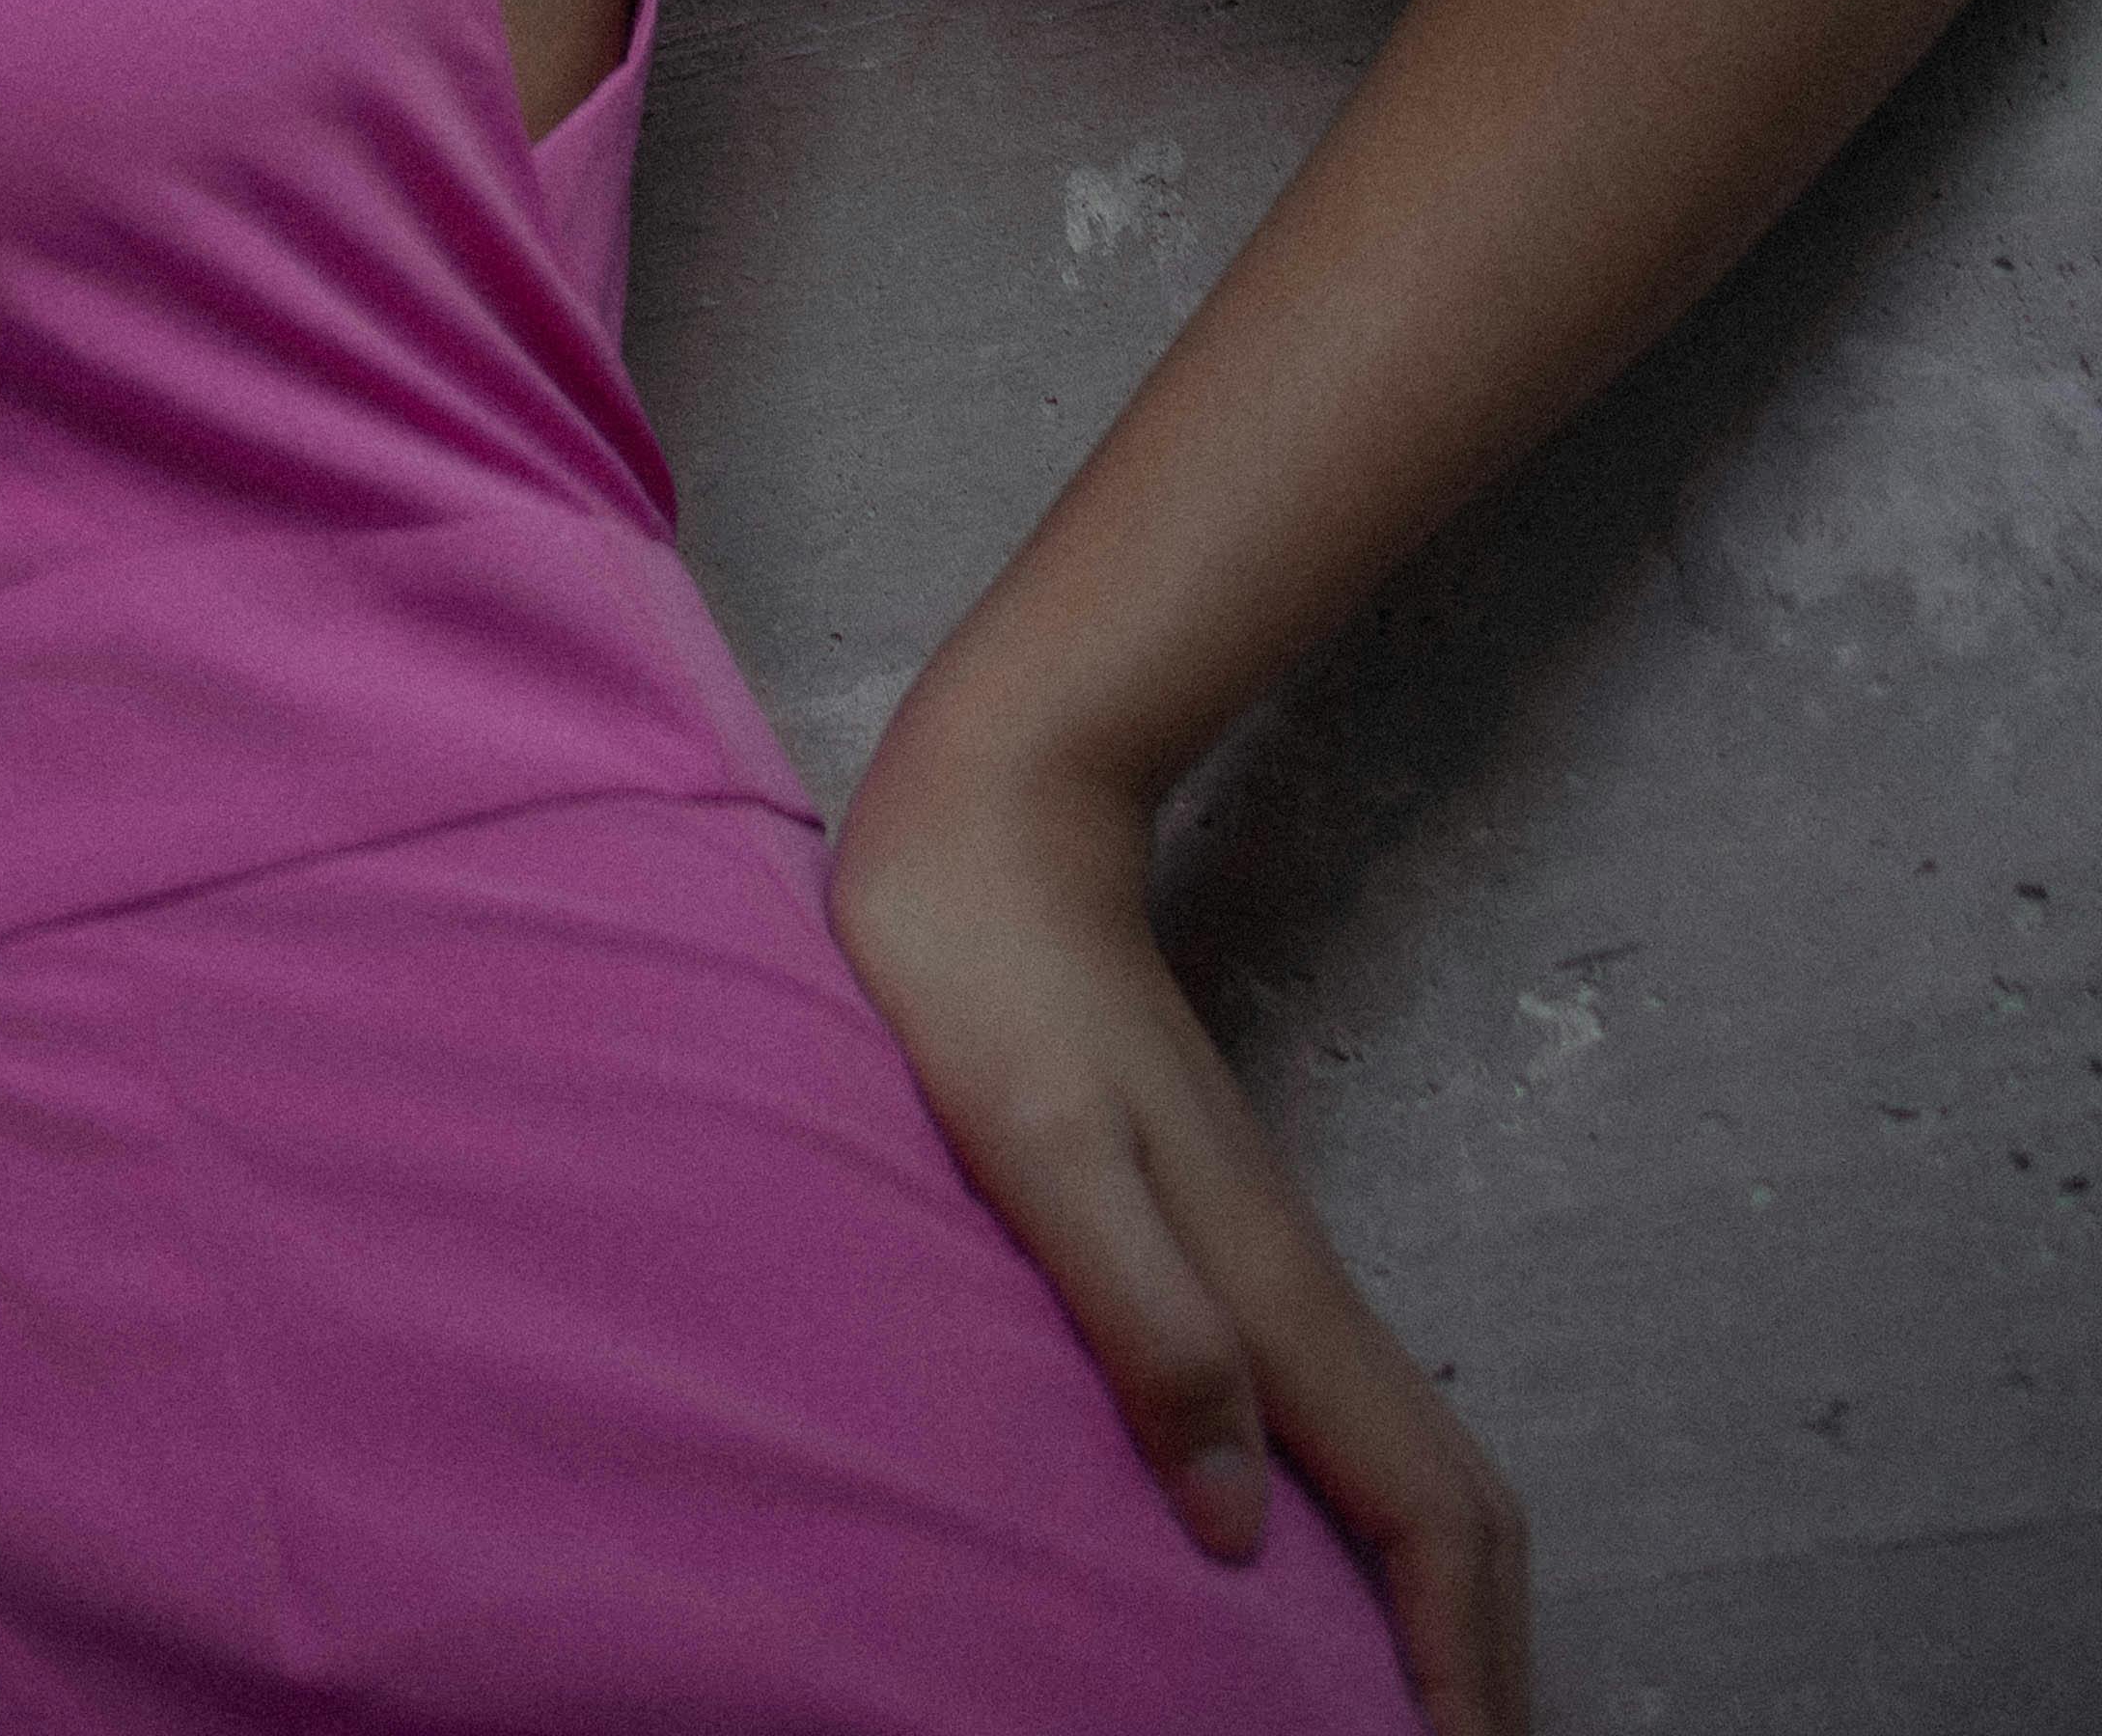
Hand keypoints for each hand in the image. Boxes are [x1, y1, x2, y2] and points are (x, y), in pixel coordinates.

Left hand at [827, 736, 1528, 1735]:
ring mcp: (1261, 1257)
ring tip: (1399, 1712)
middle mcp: (1291, 1285)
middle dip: (1480, 1657)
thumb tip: (1229, 1525)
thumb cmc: (984, 977)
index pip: (1425, 1510)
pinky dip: (1367, 1526)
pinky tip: (1302, 1566)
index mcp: (1266, 1288)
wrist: (996, 817)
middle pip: (1449, 1504)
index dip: (1464, 1665)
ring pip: (1399, 1462)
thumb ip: (1143, 1321)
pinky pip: (1334, 1417)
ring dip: (1431, 1599)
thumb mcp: (1040, 1154)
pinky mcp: (1215, 1234)